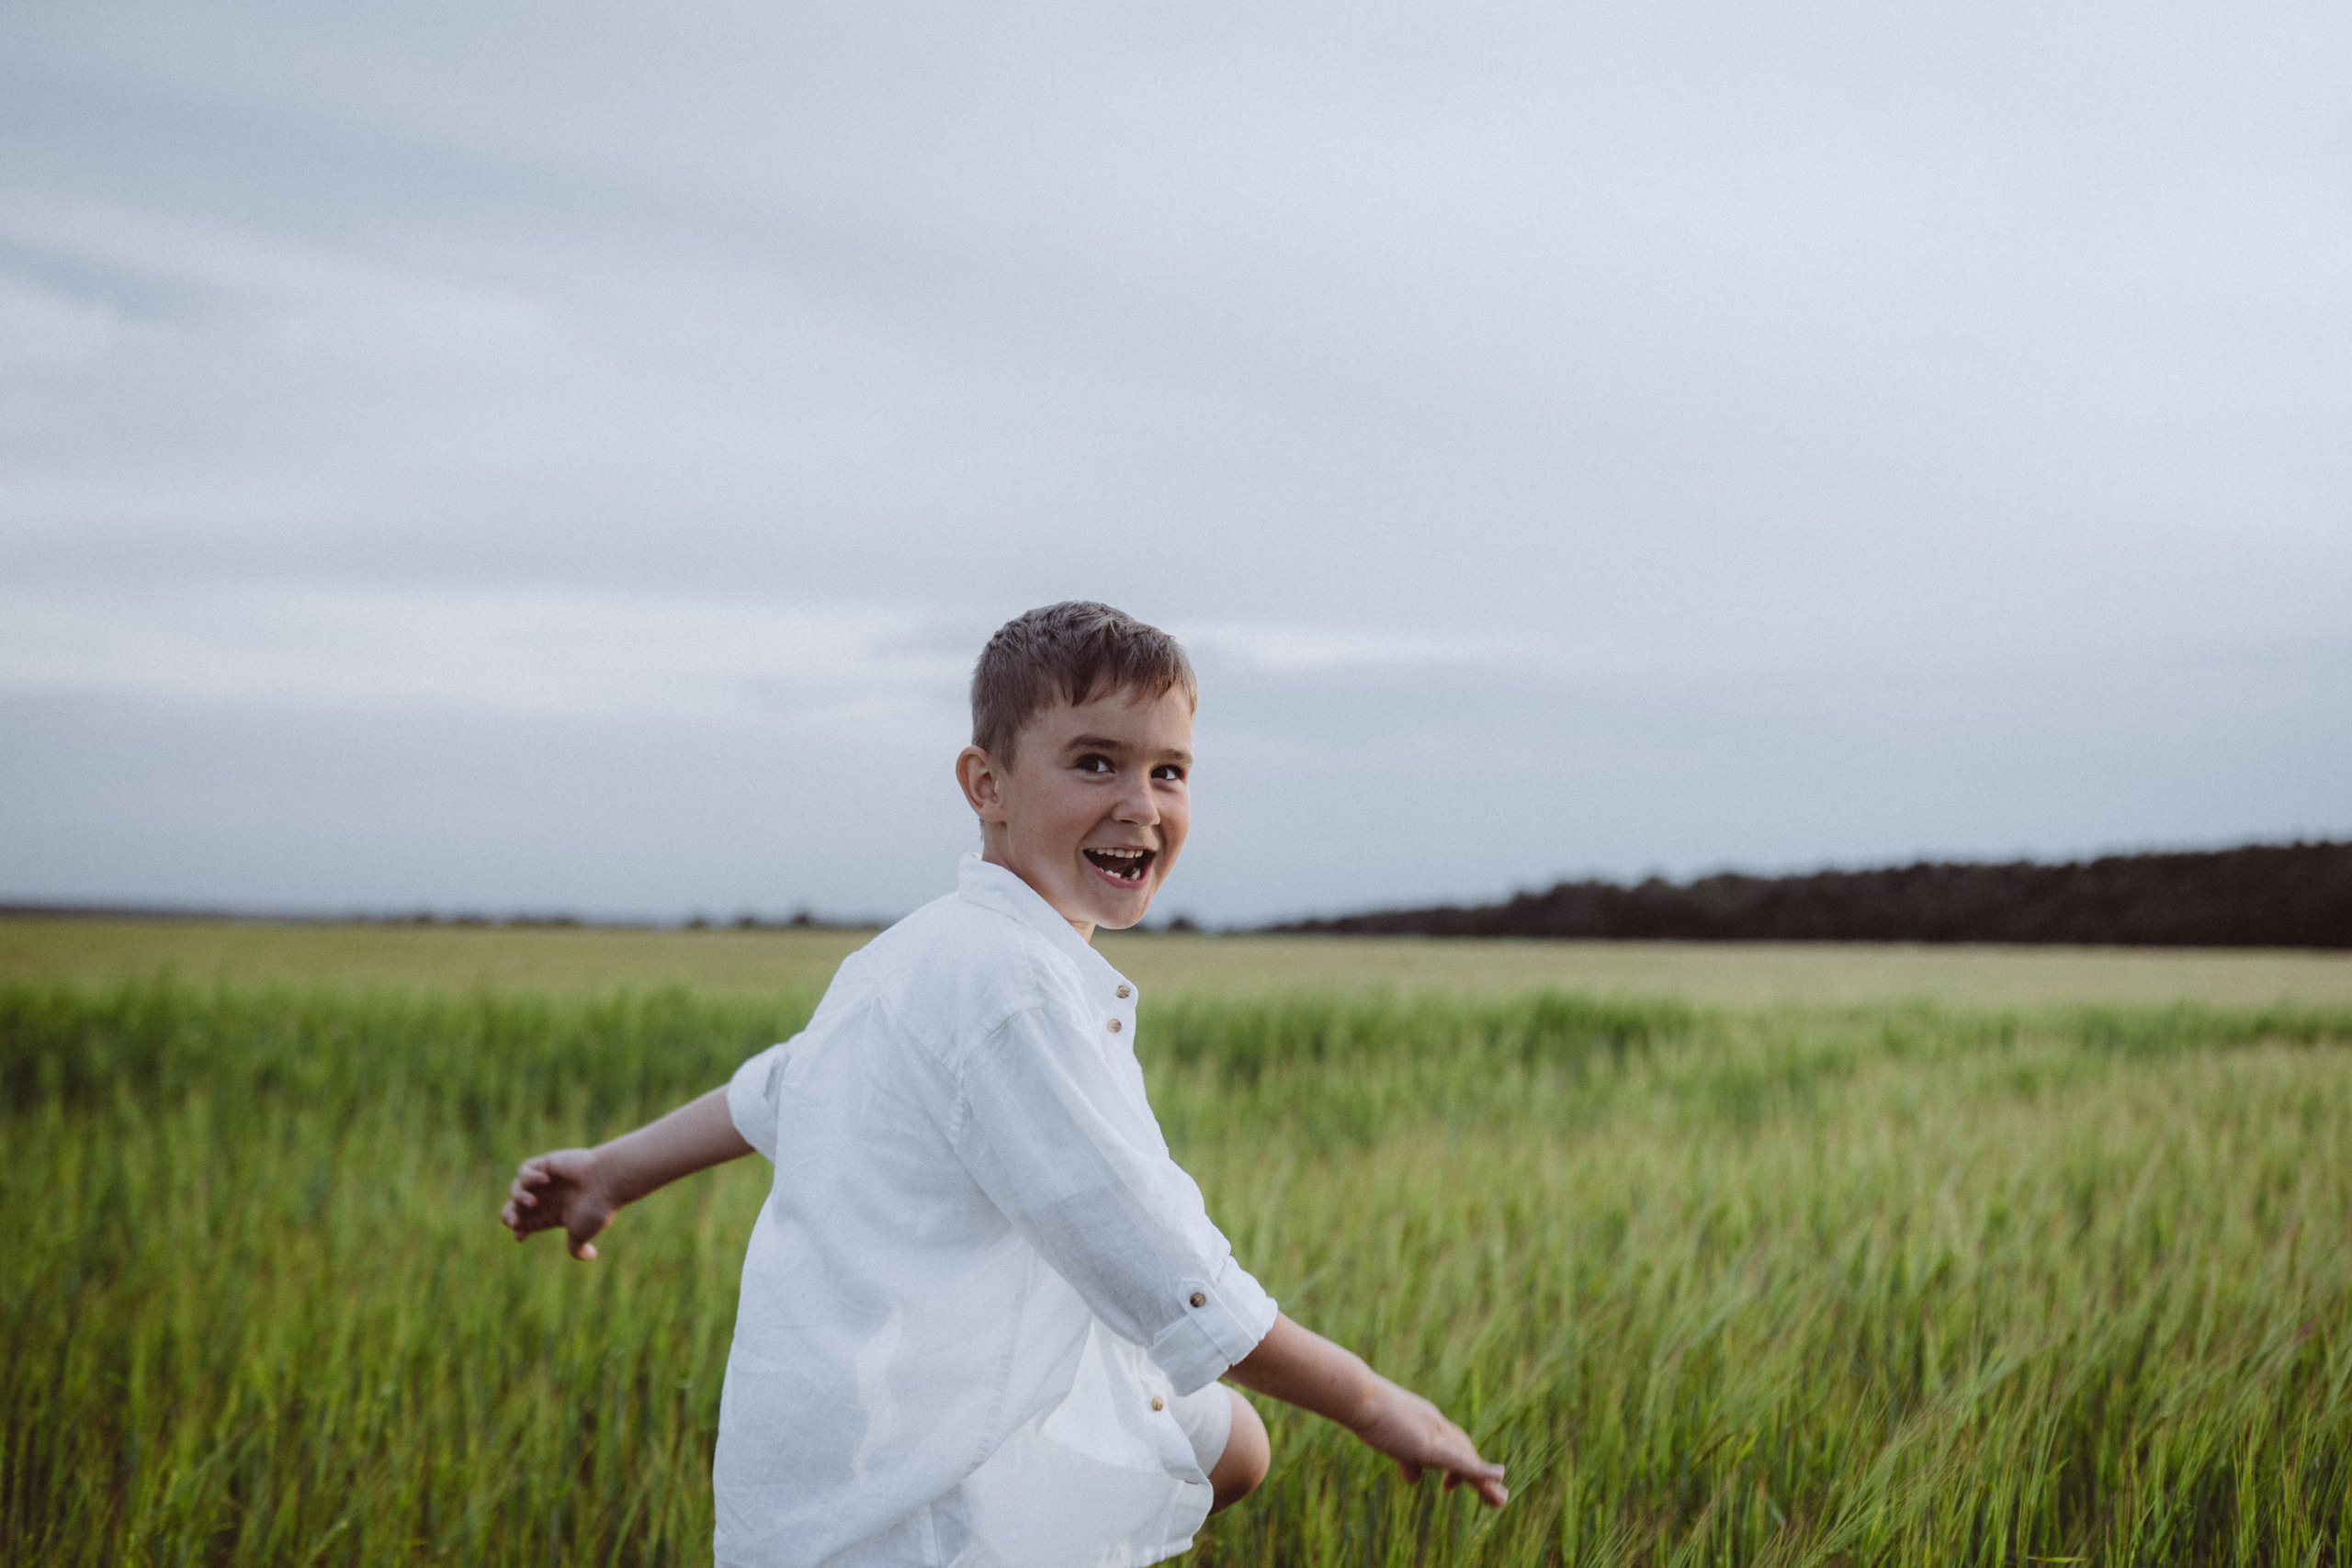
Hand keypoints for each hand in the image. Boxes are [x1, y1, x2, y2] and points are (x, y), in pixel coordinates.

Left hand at [500, 1147, 618, 1259]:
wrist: (606, 1181)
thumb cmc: (595, 1207)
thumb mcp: (581, 1233)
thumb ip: (577, 1248)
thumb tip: (589, 1257)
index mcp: (552, 1214)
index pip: (524, 1222)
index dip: (517, 1229)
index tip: (521, 1236)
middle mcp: (546, 1197)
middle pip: (513, 1206)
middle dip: (509, 1215)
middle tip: (516, 1220)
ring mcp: (545, 1181)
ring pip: (515, 1188)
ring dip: (518, 1198)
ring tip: (533, 1202)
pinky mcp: (546, 1164)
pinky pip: (524, 1170)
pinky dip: (528, 1177)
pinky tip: (544, 1180)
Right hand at [1347, 1379, 1508, 1507]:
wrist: (1358, 1396)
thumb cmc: (1365, 1413)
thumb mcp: (1389, 1440)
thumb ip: (1405, 1458)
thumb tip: (1414, 1479)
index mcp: (1424, 1422)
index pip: (1450, 1443)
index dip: (1458, 1465)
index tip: (1450, 1488)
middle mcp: (1435, 1424)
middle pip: (1465, 1451)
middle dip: (1479, 1475)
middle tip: (1497, 1497)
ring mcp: (1434, 1432)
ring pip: (1467, 1458)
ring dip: (1485, 1481)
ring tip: (1500, 1499)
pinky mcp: (1429, 1444)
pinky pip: (1461, 1460)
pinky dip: (1481, 1470)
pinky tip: (1498, 1477)